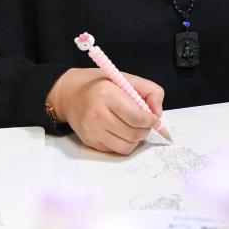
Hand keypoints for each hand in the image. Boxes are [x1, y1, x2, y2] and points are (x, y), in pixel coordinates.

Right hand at [47, 68, 164, 154]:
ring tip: (134, 127)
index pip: (137, 118)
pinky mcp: (90, 141)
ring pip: (126, 146)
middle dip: (145, 130)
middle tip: (146, 123)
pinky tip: (121, 131)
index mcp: (107, 95)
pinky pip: (115, 150)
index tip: (155, 119)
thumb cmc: (100, 85)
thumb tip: (158, 113)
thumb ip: (150, 91)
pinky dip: (124, 143)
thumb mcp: (126, 79)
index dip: (151, 121)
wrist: (70, 94)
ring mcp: (92, 130)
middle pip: (133, 134)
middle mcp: (97, 114)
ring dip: (136, 139)